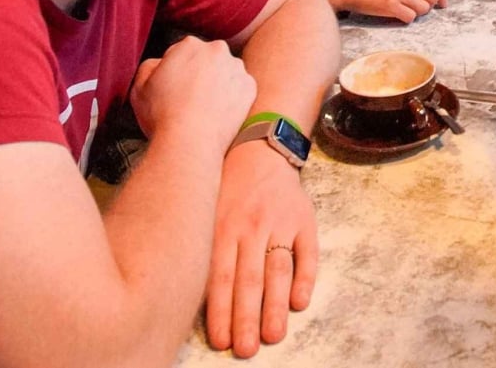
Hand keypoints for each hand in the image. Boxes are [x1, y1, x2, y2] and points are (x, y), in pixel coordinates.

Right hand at [130, 37, 255, 153]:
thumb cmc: (162, 115)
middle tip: (189, 98)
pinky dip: (232, 98)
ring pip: (226, 73)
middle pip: (207, 60)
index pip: (183, 52)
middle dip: (200, 73)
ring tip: (205, 108)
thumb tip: (160, 64)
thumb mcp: (140, 86)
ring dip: (218, 84)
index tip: (175, 87)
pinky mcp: (250, 88)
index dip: (176, 71)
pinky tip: (219, 112)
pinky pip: (240, 89)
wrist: (190, 141)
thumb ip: (150, 66)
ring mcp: (237, 68)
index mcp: (189, 44)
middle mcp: (217, 50)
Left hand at [205, 143, 317, 356]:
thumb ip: (203, 249)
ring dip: (276, 305)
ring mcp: (280, 222)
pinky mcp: (304, 219)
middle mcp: (250, 227)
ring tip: (274, 335)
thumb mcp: (205, 211)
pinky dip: (306, 277)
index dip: (220, 311)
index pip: (220, 277)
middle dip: (247, 317)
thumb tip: (187, 296)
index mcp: (221, 228)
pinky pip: (307, 252)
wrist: (259, 148)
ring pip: (278, 269)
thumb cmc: (225, 189)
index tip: (221, 342)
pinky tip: (301, 302)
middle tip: (247, 349)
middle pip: (249, 279)